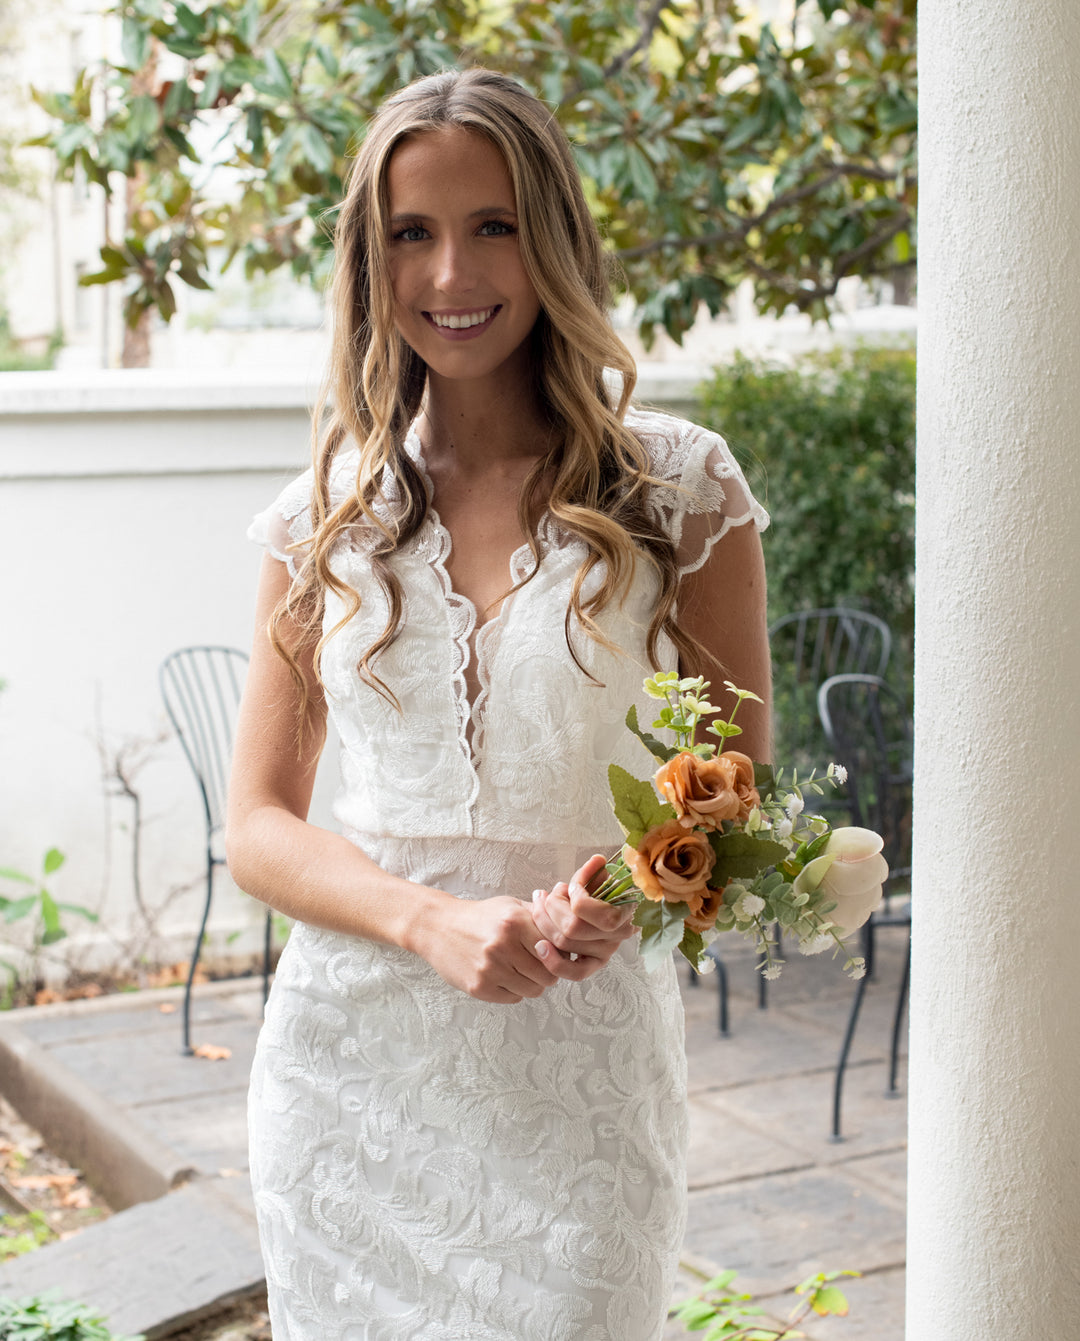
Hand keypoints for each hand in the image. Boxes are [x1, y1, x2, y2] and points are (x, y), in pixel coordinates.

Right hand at [418, 894, 560, 1004]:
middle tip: (539, 965)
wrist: (438, 927)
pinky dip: (513, 991)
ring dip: (532, 983)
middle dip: (549, 972)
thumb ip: (541, 915)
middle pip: (548, 974)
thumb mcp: (510, 905)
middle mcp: (503, 945)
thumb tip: (572, 925)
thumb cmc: (479, 916)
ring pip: (532, 990)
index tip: (554, 952)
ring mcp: (490, 968)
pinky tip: (504, 977)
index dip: (559, 953)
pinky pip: (513, 998)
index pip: (556, 948)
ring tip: (521, 971)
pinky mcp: (479, 987)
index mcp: (514, 922)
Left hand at [531, 853, 637, 981]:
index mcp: (621, 911)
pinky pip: (572, 972)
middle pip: (571, 927)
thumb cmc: (600, 894)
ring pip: (565, 944)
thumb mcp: (598, 880)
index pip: (590, 910)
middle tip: (542, 896)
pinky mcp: (591, 966)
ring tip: (539, 907)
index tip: (567, 887)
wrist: (603, 913)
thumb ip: (593, 873)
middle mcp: (615, 936)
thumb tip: (597, 861)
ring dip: (544, 922)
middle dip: (551, 908)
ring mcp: (604, 953)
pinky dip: (552, 961)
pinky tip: (540, 946)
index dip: (574, 897)